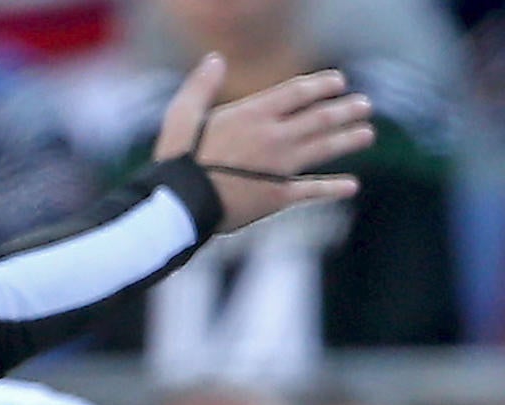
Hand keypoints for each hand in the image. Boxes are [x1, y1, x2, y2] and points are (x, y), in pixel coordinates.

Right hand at [154, 53, 375, 232]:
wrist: (181, 205)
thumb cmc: (177, 161)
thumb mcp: (180, 116)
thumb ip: (200, 86)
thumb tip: (214, 59)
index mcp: (253, 115)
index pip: (298, 92)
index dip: (322, 84)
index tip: (339, 81)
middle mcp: (274, 137)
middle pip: (320, 118)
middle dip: (346, 109)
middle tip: (365, 105)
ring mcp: (280, 167)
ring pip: (324, 148)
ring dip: (349, 140)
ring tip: (367, 134)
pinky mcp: (278, 196)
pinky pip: (311, 190)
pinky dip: (333, 189)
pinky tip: (352, 186)